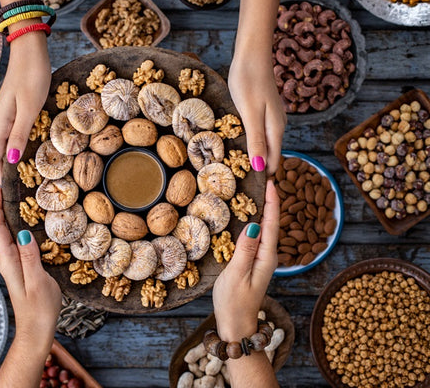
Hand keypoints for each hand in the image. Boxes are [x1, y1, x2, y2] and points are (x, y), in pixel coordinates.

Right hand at [0, 27, 50, 183]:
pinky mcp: (13, 107)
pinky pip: (12, 132)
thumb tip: (10, 160)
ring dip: (14, 157)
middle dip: (8, 169)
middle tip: (24, 186)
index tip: (12, 191)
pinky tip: (31, 148)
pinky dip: (19, 143)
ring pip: (5, 142)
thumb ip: (20, 134)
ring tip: (29, 172)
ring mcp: (5, 113)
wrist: (30, 49)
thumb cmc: (32, 76)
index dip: (1, 175)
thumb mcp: (29, 108)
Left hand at [0, 186, 60, 352]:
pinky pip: (19, 242)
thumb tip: (23, 233)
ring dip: (12, 215)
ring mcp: (14, 264)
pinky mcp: (23, 268)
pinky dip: (22, 228)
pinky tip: (32, 224)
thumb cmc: (38, 310)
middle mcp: (8, 260)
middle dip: (2, 206)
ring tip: (21, 198)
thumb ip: (30, 258)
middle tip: (11, 186)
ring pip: (10, 234)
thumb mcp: (37, 282)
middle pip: (0, 228)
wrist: (36, 332)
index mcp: (8, 261)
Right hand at [212, 180, 278, 340]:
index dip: (272, 201)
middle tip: (266, 178)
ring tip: (260, 191)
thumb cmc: (234, 303)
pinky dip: (256, 222)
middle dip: (271, 201)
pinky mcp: (253, 264)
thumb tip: (254, 224)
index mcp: (266, 257)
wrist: (237, 327)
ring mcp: (261, 260)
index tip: (271, 181)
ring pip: (265, 229)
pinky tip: (250, 216)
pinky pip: (257, 237)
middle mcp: (267, 256)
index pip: (272, 224)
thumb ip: (244, 250)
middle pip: (272, 223)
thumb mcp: (236, 275)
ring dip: (264, 210)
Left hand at [228, 58, 285, 173]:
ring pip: (265, 145)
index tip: (248, 190)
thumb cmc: (248, 81)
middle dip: (258, 170)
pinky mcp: (263, 111)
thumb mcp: (250, 114)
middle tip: (237, 184)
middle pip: (271, 156)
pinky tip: (238, 146)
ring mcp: (271, 118)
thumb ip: (256, 141)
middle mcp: (277, 126)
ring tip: (235, 170)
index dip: (263, 177)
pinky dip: (251, 143)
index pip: (274, 163)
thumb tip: (261, 168)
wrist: (251, 54)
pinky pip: (259, 134)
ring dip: (254, 157)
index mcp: (275, 130)